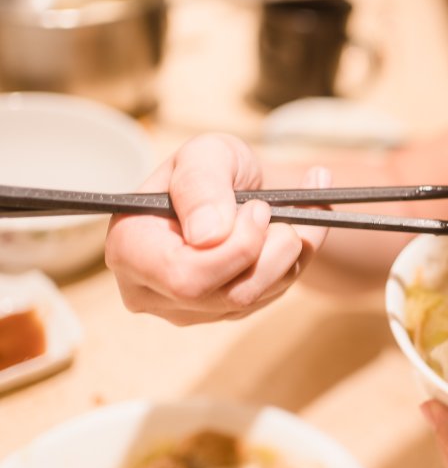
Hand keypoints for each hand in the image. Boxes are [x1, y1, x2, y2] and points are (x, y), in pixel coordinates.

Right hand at [105, 133, 328, 324]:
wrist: (237, 186)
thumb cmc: (212, 167)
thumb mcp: (205, 154)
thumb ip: (201, 184)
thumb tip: (207, 237)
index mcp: (130, 248)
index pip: (183, 277)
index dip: (235, 248)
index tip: (258, 207)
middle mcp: (152, 290)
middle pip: (227, 295)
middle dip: (270, 250)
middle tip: (273, 208)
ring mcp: (189, 308)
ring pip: (257, 298)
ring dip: (288, 251)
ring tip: (289, 211)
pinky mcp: (224, 313)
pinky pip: (274, 295)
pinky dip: (297, 258)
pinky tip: (297, 226)